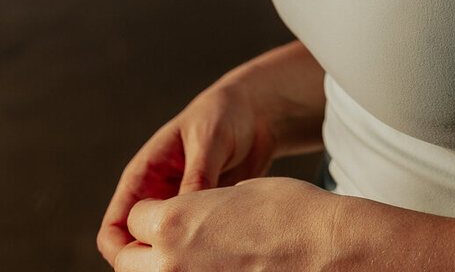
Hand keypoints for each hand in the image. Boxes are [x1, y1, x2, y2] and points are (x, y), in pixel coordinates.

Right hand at [97, 81, 280, 264]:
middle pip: (134, 250)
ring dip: (180, 261)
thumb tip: (184, 219)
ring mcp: (178, 213)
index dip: (121, 253)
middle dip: (151, 264)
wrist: (257, 113)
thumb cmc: (225, 114)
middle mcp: (155, 200)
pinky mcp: (203, 221)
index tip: (150, 260)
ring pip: (165, 253)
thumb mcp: (208, 140)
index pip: (113, 229)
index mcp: (142, 178)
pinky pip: (194, 249)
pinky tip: (224, 253)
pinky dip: (203, 256)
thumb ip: (196, 176)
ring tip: (207, 258)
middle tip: (185, 266)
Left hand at [111, 178, 335, 271]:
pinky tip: (213, 268)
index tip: (167, 211)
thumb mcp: (239, 192)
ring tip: (188, 257)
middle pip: (126, 260)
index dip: (151, 211)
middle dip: (138, 248)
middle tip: (161, 243)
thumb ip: (202, 207)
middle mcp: (170, 261)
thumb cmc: (290, 212)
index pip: (134, 218)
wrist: (327, 250)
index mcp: (174, 220)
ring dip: (159, 267)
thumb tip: (196, 222)